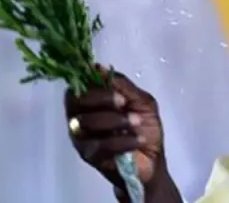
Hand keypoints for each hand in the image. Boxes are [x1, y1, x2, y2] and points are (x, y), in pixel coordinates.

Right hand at [64, 66, 164, 191]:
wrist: (153, 159)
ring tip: (136, 123)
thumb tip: (100, 68)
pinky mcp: (89, 156)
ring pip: (87, 122)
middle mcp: (80, 117)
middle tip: (124, 102)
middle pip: (76, 101)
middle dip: (102, 98)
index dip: (92, 82)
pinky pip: (100, 144)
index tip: (114, 85)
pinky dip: (123, 140)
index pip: (78, 86)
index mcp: (91, 101)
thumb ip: (122, 85)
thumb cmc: (145, 127)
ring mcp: (82, 137)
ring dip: (116, 120)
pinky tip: (137, 140)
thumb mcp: (141, 101)